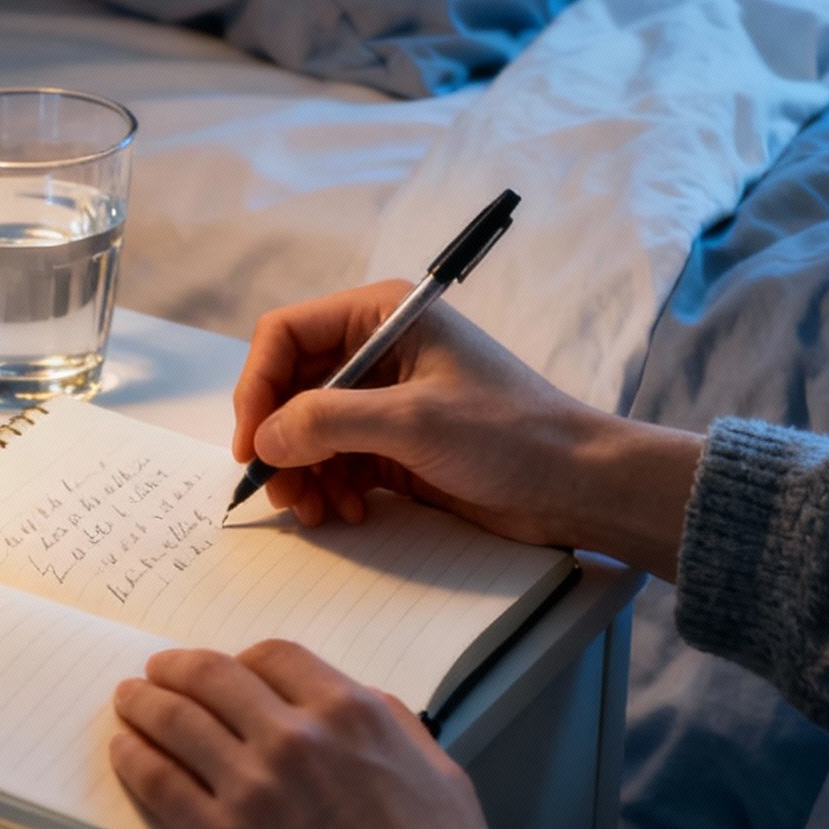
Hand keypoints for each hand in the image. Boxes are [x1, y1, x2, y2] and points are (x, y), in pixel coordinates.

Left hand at [111, 637, 530, 828]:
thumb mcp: (442, 775)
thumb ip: (397, 728)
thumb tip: (362, 705)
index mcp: (351, 714)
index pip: (275, 657)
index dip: (242, 659)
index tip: (226, 669)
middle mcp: (294, 738)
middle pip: (213, 678)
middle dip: (177, 668)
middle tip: (157, 672)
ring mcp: (251, 789)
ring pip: (177, 722)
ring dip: (144, 704)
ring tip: (128, 701)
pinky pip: (159, 784)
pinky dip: (135, 759)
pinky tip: (125, 752)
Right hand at [233, 283, 701, 580]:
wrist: (577, 485)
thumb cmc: (509, 435)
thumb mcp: (412, 422)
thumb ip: (328, 422)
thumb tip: (264, 439)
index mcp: (380, 315)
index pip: (286, 334)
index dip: (258, 387)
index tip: (252, 446)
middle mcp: (376, 349)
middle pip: (290, 387)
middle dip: (280, 441)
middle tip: (281, 494)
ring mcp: (384, 399)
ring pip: (307, 430)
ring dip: (302, 474)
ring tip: (318, 513)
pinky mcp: (395, 444)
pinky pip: (336, 461)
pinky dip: (330, 489)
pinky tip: (348, 513)